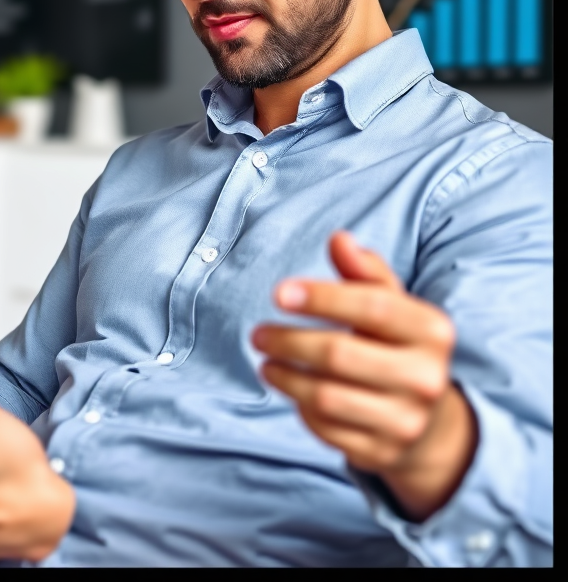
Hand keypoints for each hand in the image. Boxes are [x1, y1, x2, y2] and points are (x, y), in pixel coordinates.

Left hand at [252, 231, 476, 520]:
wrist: (429, 422)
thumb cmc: (397, 346)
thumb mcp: (392, 305)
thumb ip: (365, 271)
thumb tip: (340, 238)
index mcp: (432, 330)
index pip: (372, 306)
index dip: (322, 297)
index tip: (278, 293)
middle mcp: (427, 378)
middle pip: (339, 355)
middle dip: (289, 341)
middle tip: (258, 334)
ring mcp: (406, 421)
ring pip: (326, 397)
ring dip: (285, 377)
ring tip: (266, 362)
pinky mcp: (383, 453)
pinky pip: (326, 429)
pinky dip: (301, 408)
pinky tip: (292, 390)